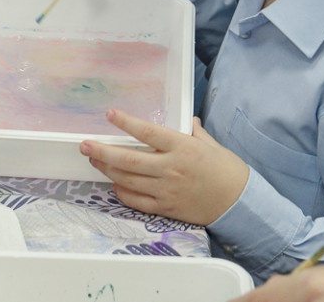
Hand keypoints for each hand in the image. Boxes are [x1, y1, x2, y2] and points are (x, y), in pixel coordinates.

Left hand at [82, 111, 249, 226]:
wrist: (239, 203)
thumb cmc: (227, 170)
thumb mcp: (210, 144)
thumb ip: (192, 132)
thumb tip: (185, 120)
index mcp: (182, 147)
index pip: (148, 131)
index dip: (126, 122)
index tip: (110, 114)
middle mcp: (170, 168)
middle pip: (129, 158)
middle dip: (102, 151)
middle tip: (85, 144)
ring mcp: (166, 189)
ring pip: (128, 179)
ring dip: (107, 169)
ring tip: (94, 160)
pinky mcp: (166, 207)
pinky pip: (137, 200)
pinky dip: (122, 192)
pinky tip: (114, 183)